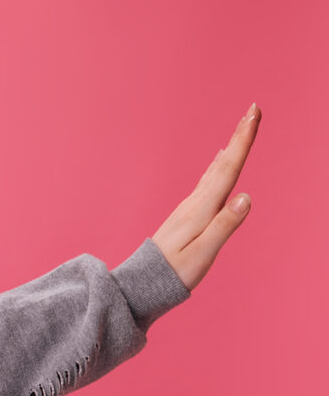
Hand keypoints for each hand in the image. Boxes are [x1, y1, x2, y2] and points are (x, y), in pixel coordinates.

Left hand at [152, 105, 260, 290]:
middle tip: (253, 110)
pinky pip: (208, 182)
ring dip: (231, 148)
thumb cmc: (173, 273)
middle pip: (222, 163)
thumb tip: (245, 196)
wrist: (142, 285)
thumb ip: (224, 225)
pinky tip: (218, 161)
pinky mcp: (187, 215)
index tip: (253, 114)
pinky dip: (218, 166)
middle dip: (239, 136)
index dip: (242, 141)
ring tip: (241, 130)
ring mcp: (189, 208)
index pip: (228, 168)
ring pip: (215, 171)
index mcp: (201, 209)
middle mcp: (194, 203)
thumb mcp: (203, 253)